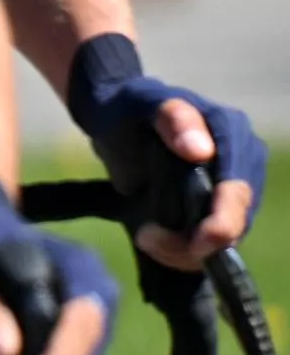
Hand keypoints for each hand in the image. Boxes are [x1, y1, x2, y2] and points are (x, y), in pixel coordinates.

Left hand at [64, 36, 259, 267]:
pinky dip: (179, 250)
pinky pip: (206, 242)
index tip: (199, 242)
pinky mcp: (211, 208)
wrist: (113, 122)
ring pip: (223, 238)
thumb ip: (174, 119)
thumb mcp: (143, 103)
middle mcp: (241, 163)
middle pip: (236, 219)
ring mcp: (229, 188)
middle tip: (146, 237)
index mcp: (233, 133)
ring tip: (144, 235)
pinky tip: (150, 238)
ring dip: (183, 249)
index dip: (224, 219)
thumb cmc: (128, 107)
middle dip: (197, 241)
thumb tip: (202, 151)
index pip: (239, 187)